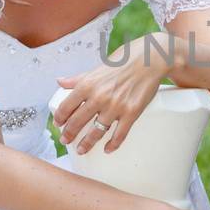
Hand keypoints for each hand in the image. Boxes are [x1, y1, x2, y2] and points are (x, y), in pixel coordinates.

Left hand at [52, 35, 171, 153]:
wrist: (151, 59)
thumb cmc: (125, 61)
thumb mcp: (98, 68)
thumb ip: (79, 78)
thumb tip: (60, 82)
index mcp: (88, 84)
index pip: (66, 106)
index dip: (60, 118)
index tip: (58, 124)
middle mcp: (99, 97)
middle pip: (77, 122)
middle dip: (69, 134)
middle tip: (65, 140)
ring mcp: (115, 107)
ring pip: (96, 132)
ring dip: (87, 143)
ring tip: (81, 149)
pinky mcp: (131, 113)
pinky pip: (119, 134)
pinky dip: (113, 144)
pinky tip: (107, 149)